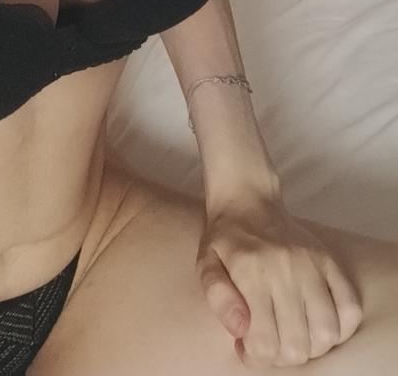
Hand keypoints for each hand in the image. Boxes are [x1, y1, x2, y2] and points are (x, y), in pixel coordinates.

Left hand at [195, 191, 363, 366]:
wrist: (248, 201)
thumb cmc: (226, 240)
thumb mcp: (206, 264)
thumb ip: (218, 298)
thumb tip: (241, 330)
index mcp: (251, 273)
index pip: (265, 344)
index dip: (256, 357)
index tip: (246, 346)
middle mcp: (286, 270)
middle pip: (298, 346)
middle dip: (282, 357)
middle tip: (270, 342)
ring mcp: (312, 265)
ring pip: (327, 333)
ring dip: (312, 347)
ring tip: (293, 334)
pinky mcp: (330, 262)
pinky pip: (351, 309)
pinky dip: (341, 328)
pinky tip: (318, 324)